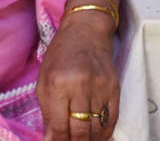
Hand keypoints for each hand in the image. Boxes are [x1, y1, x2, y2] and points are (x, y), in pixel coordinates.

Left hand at [37, 9, 119, 140]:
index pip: (59, 126)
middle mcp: (80, 87)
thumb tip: (51, 139)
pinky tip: (97, 137)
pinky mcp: (114, 88)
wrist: (86, 30)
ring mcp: (100, 88)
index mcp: (58, 84)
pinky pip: (111, 120)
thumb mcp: (45, 79)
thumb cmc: (61, 54)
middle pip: (79, 131)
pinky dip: (104, 133)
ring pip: (96, 129)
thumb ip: (47, 111)